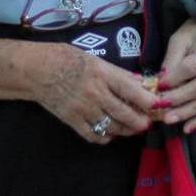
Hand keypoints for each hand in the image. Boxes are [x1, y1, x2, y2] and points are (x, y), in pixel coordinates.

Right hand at [34, 45, 154, 144]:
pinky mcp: (72, 120)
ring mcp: (83, 109)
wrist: (37, 70)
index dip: (147, 100)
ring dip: (125, 130)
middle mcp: (95, 93)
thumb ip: (118, 73)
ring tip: (132, 128)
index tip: (158, 105)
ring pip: (112, 127)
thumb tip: (139, 82)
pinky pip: (94, 135)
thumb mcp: (95, 59)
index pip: (130, 90)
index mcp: (102, 74)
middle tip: (146, 123)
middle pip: (124, 114)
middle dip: (140, 121)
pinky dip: (105, 137)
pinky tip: (110, 133)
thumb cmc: (67, 58)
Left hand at [155, 20, 195, 133]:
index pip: (192, 67)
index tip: (159, 84)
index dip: (175, 78)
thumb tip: (159, 81)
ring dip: (186, 113)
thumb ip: (171, 59)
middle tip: (159, 106)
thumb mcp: (180, 39)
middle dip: (178, 99)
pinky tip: (187, 129)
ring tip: (168, 119)